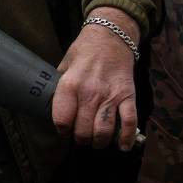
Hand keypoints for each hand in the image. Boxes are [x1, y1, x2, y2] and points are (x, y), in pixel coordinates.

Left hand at [51, 7, 139, 150]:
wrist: (111, 36)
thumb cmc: (84, 51)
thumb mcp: (64, 66)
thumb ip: (60, 88)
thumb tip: (53, 109)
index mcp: (69, 85)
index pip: (62, 120)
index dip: (62, 130)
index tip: (65, 130)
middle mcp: (89, 92)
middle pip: (83, 130)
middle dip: (81, 138)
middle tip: (82, 136)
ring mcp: (110, 96)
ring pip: (103, 131)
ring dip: (99, 142)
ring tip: (97, 141)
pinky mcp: (128, 96)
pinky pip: (129, 123)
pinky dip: (126, 138)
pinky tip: (122, 146)